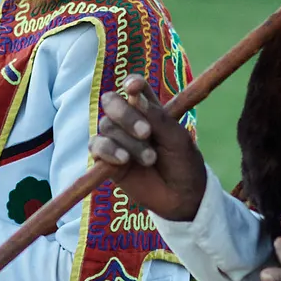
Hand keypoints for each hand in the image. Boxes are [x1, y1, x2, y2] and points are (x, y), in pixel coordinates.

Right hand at [88, 74, 207, 223]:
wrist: (182, 197)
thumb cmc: (183, 163)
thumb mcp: (177, 138)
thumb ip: (158, 118)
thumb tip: (136, 97)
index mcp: (149, 109)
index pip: (134, 87)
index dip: (131, 83)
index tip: (134, 88)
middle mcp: (129, 120)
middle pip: (111, 102)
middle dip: (125, 114)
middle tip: (146, 132)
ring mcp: (116, 140)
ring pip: (107, 126)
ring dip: (129, 142)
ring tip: (150, 160)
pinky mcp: (106, 160)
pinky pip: (97, 146)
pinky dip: (109, 150)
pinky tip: (124, 160)